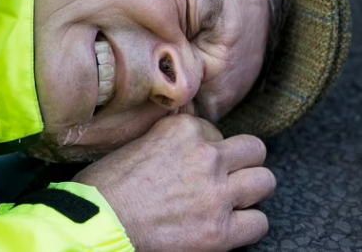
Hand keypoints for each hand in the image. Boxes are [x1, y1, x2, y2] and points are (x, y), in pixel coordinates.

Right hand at [73, 114, 275, 251]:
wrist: (97, 223)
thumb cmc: (105, 186)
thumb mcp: (136, 142)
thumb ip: (167, 137)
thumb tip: (185, 140)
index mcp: (183, 129)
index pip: (216, 132)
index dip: (207, 149)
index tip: (193, 163)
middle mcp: (206, 156)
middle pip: (253, 150)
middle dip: (242, 162)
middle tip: (226, 176)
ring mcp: (216, 193)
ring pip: (264, 181)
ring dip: (250, 190)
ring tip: (232, 199)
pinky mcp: (219, 230)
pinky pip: (259, 223)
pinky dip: (247, 224)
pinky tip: (228, 225)